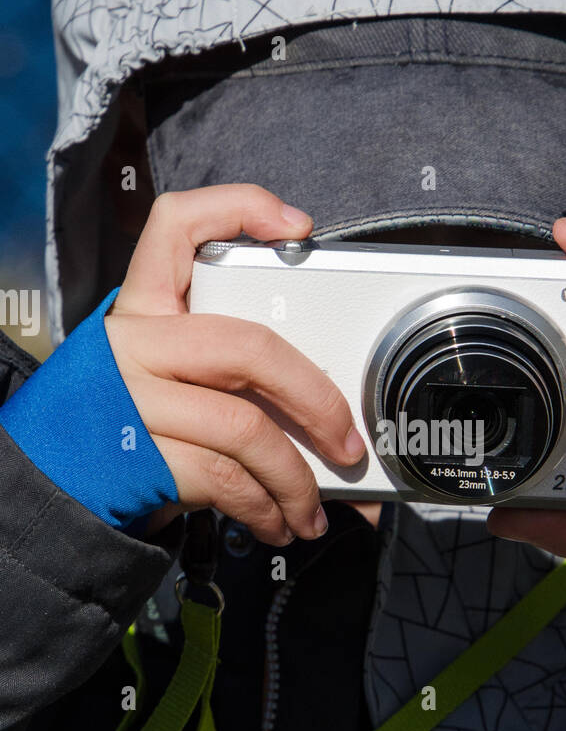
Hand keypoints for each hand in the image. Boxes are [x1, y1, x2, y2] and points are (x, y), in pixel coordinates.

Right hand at [105, 184, 365, 544]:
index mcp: (141, 308)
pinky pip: (227, 479)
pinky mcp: (138, 456)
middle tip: (346, 440)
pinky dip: (266, 507)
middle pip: (249, 348)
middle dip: (318, 399)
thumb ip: (225, 370)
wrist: (55, 488)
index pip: (176, 224)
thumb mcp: (163, 375)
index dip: (239, 209)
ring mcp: (131, 400)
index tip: (298, 228)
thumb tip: (325, 410)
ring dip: (296, 480)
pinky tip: (277, 522)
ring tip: (310, 508)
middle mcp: (132, 343)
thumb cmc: (128, 426)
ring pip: (247, 429)